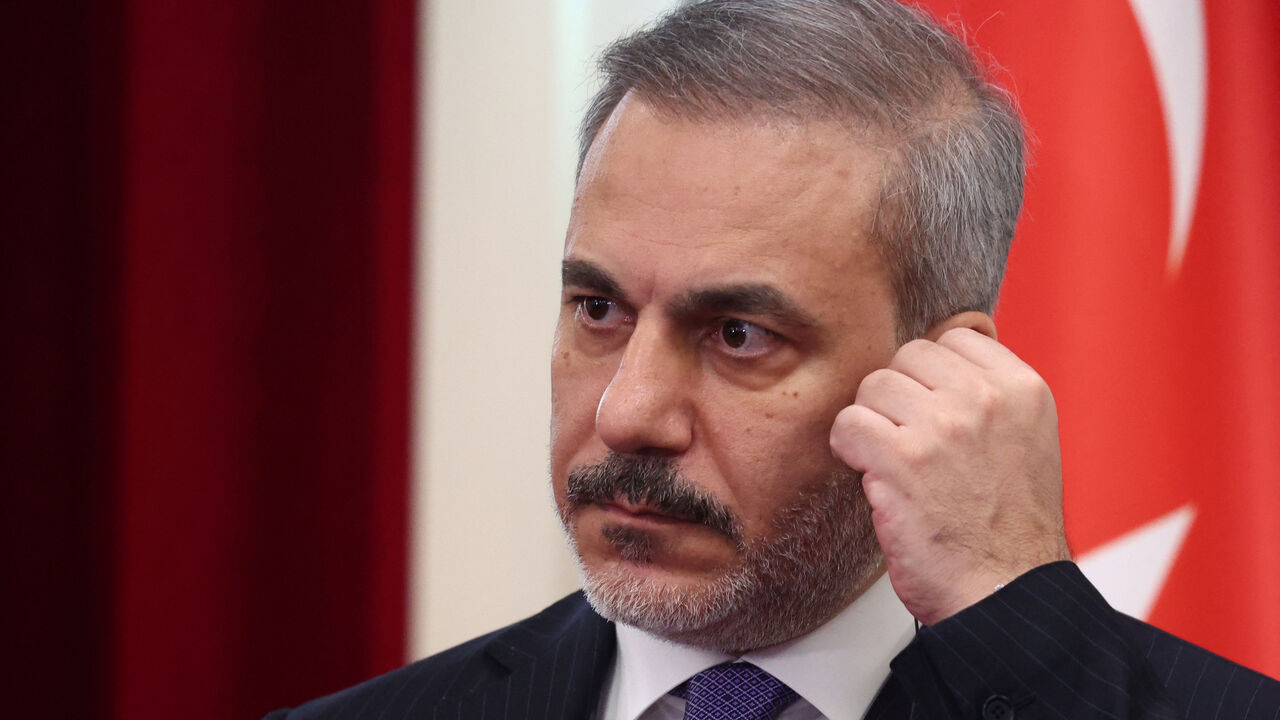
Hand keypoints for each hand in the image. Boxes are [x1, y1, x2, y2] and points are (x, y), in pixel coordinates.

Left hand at [829, 326, 1070, 624]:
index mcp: (1023, 388)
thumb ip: (990, 387)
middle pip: (907, 355)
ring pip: (873, 386)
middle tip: (909, 443)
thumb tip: (948, 336)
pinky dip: (849, 451)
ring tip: (896, 464)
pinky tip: (874, 477)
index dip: (931, 374)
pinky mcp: (904, 459)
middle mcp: (987, 398)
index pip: (955, 335)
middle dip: (898, 398)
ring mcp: (945, 425)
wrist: (1005, 592)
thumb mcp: (1025, 437)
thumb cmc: (1007, 525)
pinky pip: (848, 424)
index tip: (932, 411)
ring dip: (872, 425)